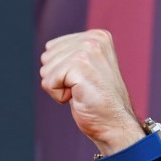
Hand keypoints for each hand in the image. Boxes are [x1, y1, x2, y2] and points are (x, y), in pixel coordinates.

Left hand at [39, 29, 144, 154]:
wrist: (114, 124)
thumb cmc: (98, 102)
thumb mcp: (86, 69)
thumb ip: (70, 54)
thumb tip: (46, 51)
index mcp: (96, 36)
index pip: (52, 48)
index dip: (61, 71)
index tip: (83, 81)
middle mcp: (93, 39)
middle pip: (47, 57)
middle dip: (58, 78)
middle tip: (82, 89)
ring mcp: (87, 50)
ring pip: (46, 69)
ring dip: (59, 87)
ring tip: (82, 93)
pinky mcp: (80, 65)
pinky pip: (48, 82)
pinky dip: (58, 96)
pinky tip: (78, 98)